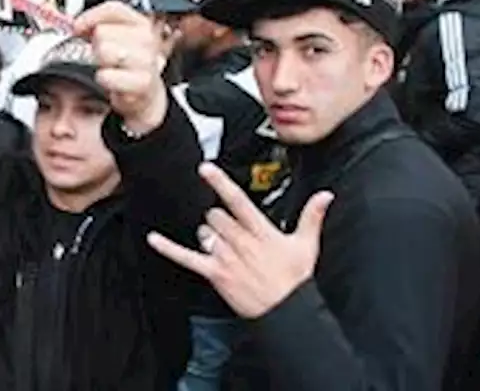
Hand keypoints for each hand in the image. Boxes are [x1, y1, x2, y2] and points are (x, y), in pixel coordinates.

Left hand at [72, 0, 167, 133]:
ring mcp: (146, 60)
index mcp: (141, 24)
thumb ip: (98, 25)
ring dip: (100, 62)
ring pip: (103, 51)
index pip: (113, 9)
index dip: (90, 17)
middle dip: (97, 45)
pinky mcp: (142, 82)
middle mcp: (147, 39)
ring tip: (111, 68)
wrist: (143, 93)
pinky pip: (106, 75)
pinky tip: (113, 81)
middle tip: (105, 57)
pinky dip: (103, 79)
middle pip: (102, 32)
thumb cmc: (127, 64)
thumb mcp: (117, 38)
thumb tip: (77, 25)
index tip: (78, 27)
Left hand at [147, 163, 333, 318]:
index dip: (220, 183)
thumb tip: (326, 196)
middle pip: (215, 216)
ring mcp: (226, 257)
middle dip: (218, 220)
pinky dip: (168, 249)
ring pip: (204, 232)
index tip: (205, 168)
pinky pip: (187, 258)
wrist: (287, 311)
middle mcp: (241, 241)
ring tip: (225, 247)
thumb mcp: (306, 245)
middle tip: (231, 233)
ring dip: (208, 235)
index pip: (237, 201)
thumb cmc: (295, 280)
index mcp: (261, 231)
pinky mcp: (215, 273)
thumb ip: (312, 216)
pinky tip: (154, 239)